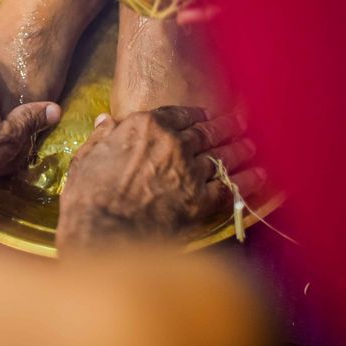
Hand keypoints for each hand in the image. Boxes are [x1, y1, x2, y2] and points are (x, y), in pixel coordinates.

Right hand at [57, 106, 264, 252]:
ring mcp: (191, 171)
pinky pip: (231, 188)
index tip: (205, 116)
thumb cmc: (87, 195)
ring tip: (253, 145)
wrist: (103, 231)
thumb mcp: (85, 157)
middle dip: (226, 126)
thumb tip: (106, 121)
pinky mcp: (201, 200)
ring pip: (223, 155)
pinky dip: (248, 181)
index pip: (179, 114)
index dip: (195, 115)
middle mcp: (174, 143)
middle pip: (208, 132)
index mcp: (145, 126)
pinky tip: (260, 176)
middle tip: (241, 123)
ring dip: (241, 149)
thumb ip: (101, 137)